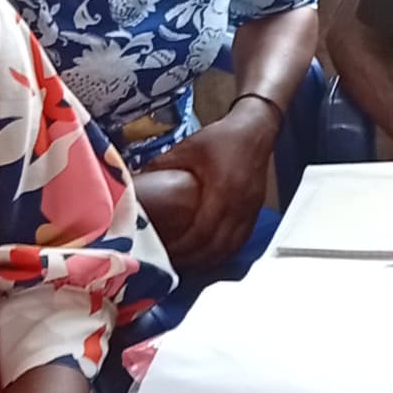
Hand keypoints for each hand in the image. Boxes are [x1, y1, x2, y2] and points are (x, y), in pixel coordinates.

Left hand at [149, 106, 275, 268]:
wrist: (256, 129)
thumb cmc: (224, 137)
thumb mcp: (187, 148)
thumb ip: (162, 165)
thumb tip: (137, 180)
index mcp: (223, 190)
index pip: (202, 232)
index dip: (183, 247)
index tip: (165, 252)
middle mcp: (239, 205)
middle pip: (217, 247)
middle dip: (193, 259)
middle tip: (172, 263)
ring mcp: (249, 210)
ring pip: (230, 248)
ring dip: (208, 259)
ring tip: (188, 263)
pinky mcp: (254, 211)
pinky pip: (240, 240)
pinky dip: (223, 251)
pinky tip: (209, 254)